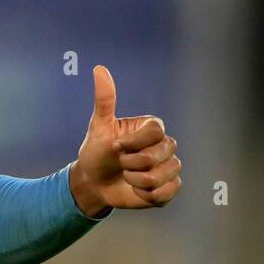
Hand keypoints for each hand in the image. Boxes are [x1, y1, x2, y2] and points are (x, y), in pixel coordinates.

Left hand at [69, 65, 181, 213]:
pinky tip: (136, 190)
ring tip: (127, 177)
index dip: (133, 143)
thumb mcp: (98, 127)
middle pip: (159, 155)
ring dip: (137, 181)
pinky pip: (166, 193)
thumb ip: (104, 99)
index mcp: (151, 128)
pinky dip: (146, 195)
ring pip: (163, 176)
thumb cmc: (96, 152)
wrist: (94, 183)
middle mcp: (164, 145)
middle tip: (120, 163)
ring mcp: (169, 166)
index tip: (117, 147)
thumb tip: (99, 68)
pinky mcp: (169, 187)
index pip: (155, 132)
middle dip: (132, 164)